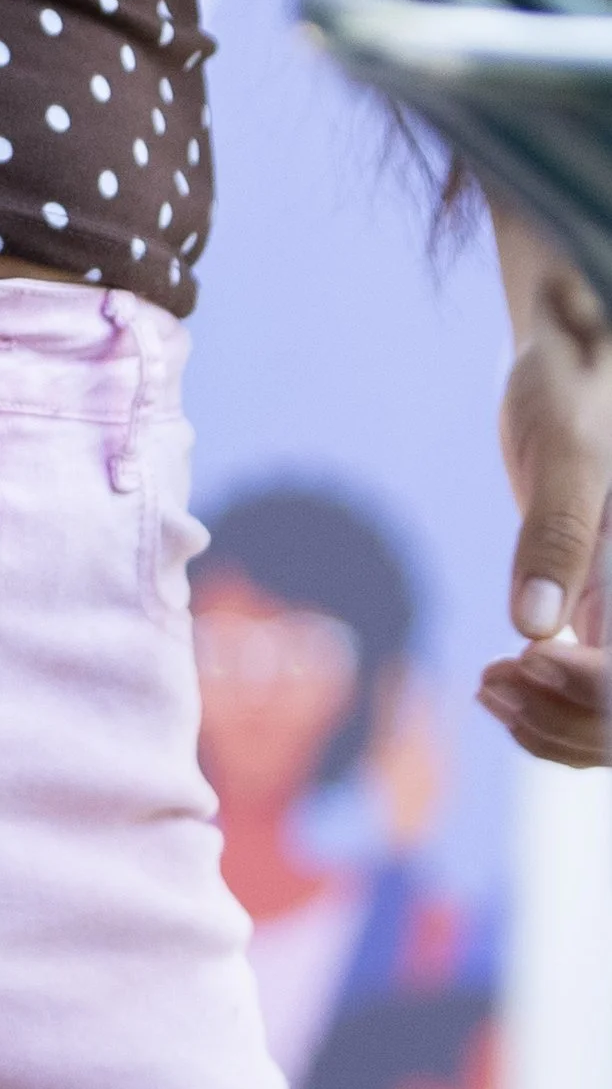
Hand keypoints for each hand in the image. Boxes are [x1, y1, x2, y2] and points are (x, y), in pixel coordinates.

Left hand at [477, 209, 609, 766]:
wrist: (570, 364)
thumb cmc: (575, 387)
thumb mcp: (566, 450)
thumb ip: (557, 533)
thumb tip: (535, 625)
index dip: (590, 694)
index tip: (525, 656)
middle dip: (565, 719)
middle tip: (492, 679)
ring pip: (610, 723)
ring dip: (553, 724)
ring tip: (489, 685)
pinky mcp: (604, 614)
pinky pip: (592, 695)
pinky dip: (549, 709)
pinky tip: (498, 683)